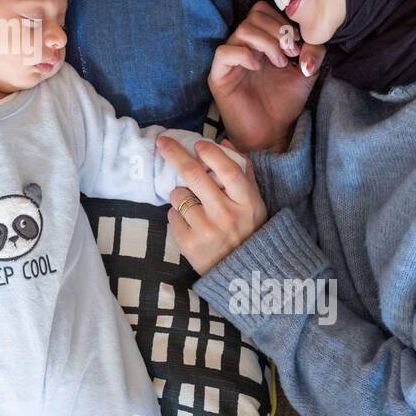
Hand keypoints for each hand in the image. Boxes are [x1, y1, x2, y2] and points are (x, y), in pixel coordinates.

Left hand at [157, 137, 266, 275]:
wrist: (242, 273)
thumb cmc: (247, 229)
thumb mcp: (253, 202)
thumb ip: (242, 171)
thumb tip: (223, 142)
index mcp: (247, 202)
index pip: (228, 171)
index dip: (211, 154)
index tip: (198, 143)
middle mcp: (227, 215)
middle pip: (194, 176)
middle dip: (175, 154)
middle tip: (162, 142)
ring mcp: (207, 231)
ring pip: (178, 195)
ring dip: (180, 194)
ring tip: (193, 206)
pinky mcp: (189, 244)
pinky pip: (172, 216)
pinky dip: (177, 215)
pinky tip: (191, 224)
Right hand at [208, 1, 323, 153]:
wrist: (270, 134)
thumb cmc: (284, 104)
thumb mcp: (307, 74)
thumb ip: (314, 51)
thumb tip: (314, 35)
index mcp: (261, 42)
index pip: (263, 11)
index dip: (282, 21)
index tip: (298, 44)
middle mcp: (243, 47)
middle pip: (253, 16)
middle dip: (277, 31)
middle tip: (291, 53)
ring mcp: (230, 60)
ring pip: (241, 31)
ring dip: (266, 43)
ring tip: (280, 63)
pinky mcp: (218, 75)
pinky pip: (223, 53)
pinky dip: (243, 55)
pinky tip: (257, 68)